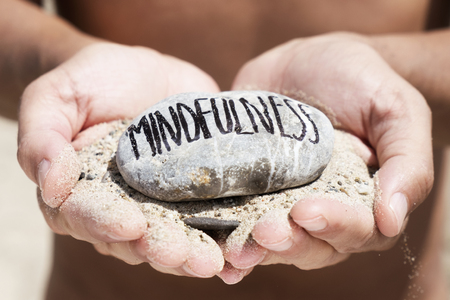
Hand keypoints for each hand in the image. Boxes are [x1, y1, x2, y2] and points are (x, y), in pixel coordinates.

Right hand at [18, 42, 223, 277]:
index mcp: (82, 194)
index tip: (130, 225)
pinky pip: (211, 216)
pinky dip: (226, 234)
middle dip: (161, 248)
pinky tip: (241, 251)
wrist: (139, 72)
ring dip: (195, 252)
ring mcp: (164, 203)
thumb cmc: (89, 82)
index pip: (89, 216)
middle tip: (183, 256)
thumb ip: (42, 136)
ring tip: (215, 260)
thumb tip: (49, 182)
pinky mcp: (197, 190)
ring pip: (177, 234)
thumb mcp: (55, 97)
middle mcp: (123, 207)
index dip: (106, 224)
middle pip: (138, 237)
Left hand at [219, 32, 432, 282]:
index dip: (334, 225)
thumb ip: (407, 163)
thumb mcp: (396, 111)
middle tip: (265, 231)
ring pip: (271, 240)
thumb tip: (392, 219)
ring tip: (236, 245)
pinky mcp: (248, 189)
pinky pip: (237, 218)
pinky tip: (211, 239)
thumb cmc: (362, 83)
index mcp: (362, 200)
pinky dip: (224, 233)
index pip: (356, 229)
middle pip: (310, 244)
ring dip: (253, 247)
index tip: (308, 211)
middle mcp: (322, 209)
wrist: (309, 61)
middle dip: (287, 241)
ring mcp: (281, 202)